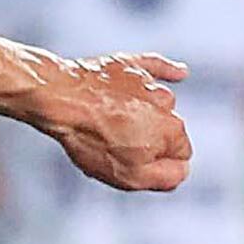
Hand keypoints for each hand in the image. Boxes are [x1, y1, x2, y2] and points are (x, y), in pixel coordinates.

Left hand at [32, 52, 190, 192]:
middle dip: (146, 141)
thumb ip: (165, 178)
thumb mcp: (129, 176)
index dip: (158, 165)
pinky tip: (179, 74)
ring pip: (154, 105)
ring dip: (140, 114)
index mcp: (172, 131)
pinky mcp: (132, 65)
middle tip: (114, 146)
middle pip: (166, 131)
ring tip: (109, 121)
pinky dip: (164, 72)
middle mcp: (168, 104)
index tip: (134, 164)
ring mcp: (149, 83)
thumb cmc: (92, 139)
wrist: (61, 100)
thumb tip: (182, 172)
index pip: (181, 155)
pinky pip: (156, 67)